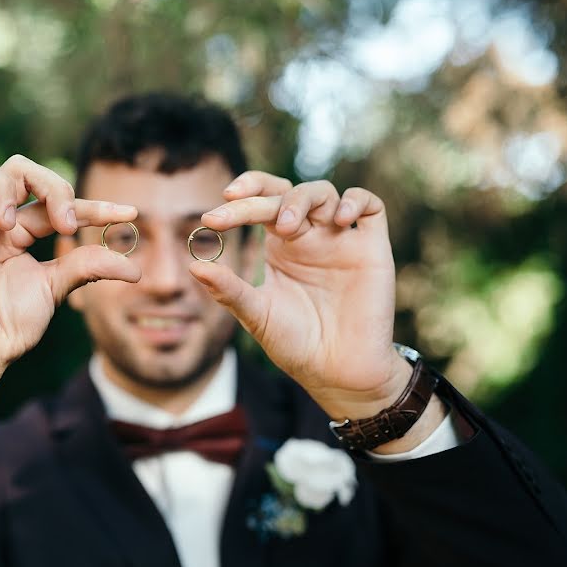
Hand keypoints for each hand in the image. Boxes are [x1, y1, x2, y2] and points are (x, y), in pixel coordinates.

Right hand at [0, 156, 138, 442]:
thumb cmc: (9, 328)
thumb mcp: (56, 289)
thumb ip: (88, 266)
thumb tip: (136, 268)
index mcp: (19, 232)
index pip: (57, 202)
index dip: (94, 204)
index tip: (129, 214)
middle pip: (15, 168)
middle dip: (49, 183)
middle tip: (63, 223)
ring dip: (0, 186)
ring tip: (9, 224)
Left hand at [189, 172, 413, 422]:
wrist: (338, 373)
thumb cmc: (296, 345)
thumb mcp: (256, 315)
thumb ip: (228, 291)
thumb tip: (194, 267)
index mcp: (280, 247)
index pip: (259, 206)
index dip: (239, 201)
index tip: (212, 218)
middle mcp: (310, 237)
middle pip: (286, 193)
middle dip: (259, 196)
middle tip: (238, 206)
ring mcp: (341, 239)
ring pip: (323, 193)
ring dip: (301, 199)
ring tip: (287, 227)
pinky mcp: (372, 248)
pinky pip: (370, 206)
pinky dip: (354, 201)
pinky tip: (338, 220)